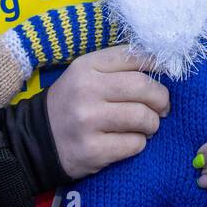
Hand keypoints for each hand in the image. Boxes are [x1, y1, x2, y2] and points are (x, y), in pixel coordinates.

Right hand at [46, 45, 169, 179]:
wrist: (36, 140)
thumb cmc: (72, 103)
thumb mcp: (86, 74)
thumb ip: (119, 67)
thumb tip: (163, 65)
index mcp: (87, 66)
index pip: (134, 57)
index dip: (159, 64)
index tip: (170, 74)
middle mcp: (87, 90)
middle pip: (144, 87)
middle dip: (161, 99)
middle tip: (162, 107)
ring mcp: (88, 121)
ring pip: (143, 117)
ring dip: (152, 124)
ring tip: (146, 126)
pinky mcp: (93, 150)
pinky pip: (134, 144)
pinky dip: (139, 143)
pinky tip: (128, 141)